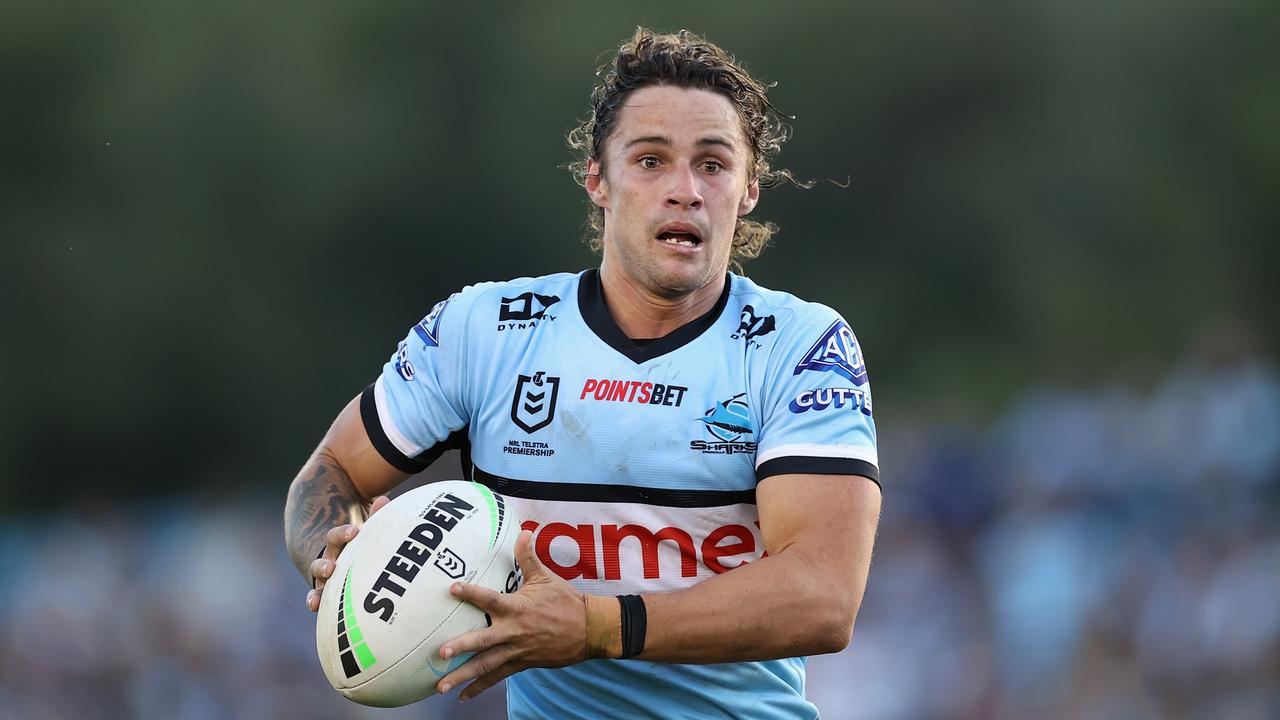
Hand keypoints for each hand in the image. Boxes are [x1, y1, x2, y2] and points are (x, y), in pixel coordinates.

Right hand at [305, 495, 388, 611]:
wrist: (338, 551)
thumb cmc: (359, 541)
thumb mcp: (365, 530)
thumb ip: (375, 517)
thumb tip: (384, 500)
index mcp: (337, 543)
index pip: (336, 536)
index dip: (343, 534)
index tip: (354, 532)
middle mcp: (327, 559)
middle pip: (322, 561)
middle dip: (325, 565)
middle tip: (331, 568)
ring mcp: (324, 577)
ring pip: (317, 583)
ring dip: (317, 590)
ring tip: (315, 599)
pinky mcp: (325, 591)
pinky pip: (317, 597)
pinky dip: (314, 602)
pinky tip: (314, 608)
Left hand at [435, 530, 593, 700]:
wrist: (590, 629)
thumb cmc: (566, 601)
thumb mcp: (546, 577)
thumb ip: (528, 557)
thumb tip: (523, 532)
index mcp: (517, 607)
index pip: (490, 598)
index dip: (471, 593)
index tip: (452, 589)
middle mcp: (514, 631)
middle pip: (483, 640)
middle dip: (461, 646)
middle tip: (440, 653)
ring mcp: (517, 650)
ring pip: (486, 664)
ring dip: (463, 675)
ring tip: (441, 685)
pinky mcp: (522, 663)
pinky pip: (498, 676)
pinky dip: (480, 687)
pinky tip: (462, 696)